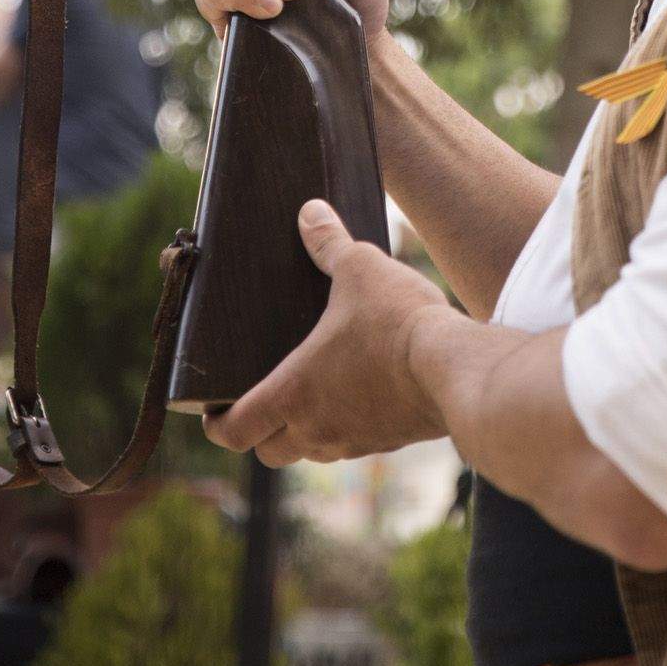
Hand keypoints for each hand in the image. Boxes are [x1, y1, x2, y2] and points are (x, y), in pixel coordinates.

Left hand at [203, 201, 450, 464]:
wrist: (455, 368)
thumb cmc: (397, 322)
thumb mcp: (360, 268)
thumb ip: (329, 242)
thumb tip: (310, 212)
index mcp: (293, 392)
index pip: (234, 431)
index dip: (216, 423)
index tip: (212, 410)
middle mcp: (316, 428)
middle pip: (268, 453)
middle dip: (259, 432)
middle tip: (261, 401)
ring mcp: (354, 442)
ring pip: (311, 452)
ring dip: (303, 432)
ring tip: (311, 395)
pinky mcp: (388, 442)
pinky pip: (353, 444)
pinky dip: (345, 427)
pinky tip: (361, 394)